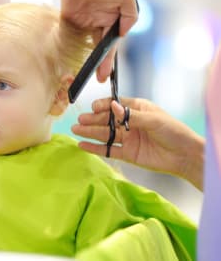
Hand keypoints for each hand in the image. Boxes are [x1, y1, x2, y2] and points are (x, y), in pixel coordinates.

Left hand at [61, 0, 137, 81]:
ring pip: (84, 46)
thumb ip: (129, 16)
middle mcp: (98, 24)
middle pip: (97, 48)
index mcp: (112, 21)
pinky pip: (68, 37)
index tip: (107, 74)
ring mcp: (83, 23)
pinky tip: (68, 61)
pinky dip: (68, 48)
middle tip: (98, 79)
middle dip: (98, 64)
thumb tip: (123, 34)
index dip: (108, 60)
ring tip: (83, 75)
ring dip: (84, 60)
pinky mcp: (69, 20)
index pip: (110, 44)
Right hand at [71, 97, 204, 189]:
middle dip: (92, 120)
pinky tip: (82, 145)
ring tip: (75, 130)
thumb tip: (112, 106)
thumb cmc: (173, 132)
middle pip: (107, 120)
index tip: (93, 107)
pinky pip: (107, 150)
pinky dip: (95, 148)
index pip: (115, 105)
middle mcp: (129, 123)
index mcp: (137, 109)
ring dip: (90, 132)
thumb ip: (130, 115)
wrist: (184, 156)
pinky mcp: (126, 154)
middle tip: (80, 120)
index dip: (103, 106)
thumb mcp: (153, 119)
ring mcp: (127, 138)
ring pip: (105, 134)